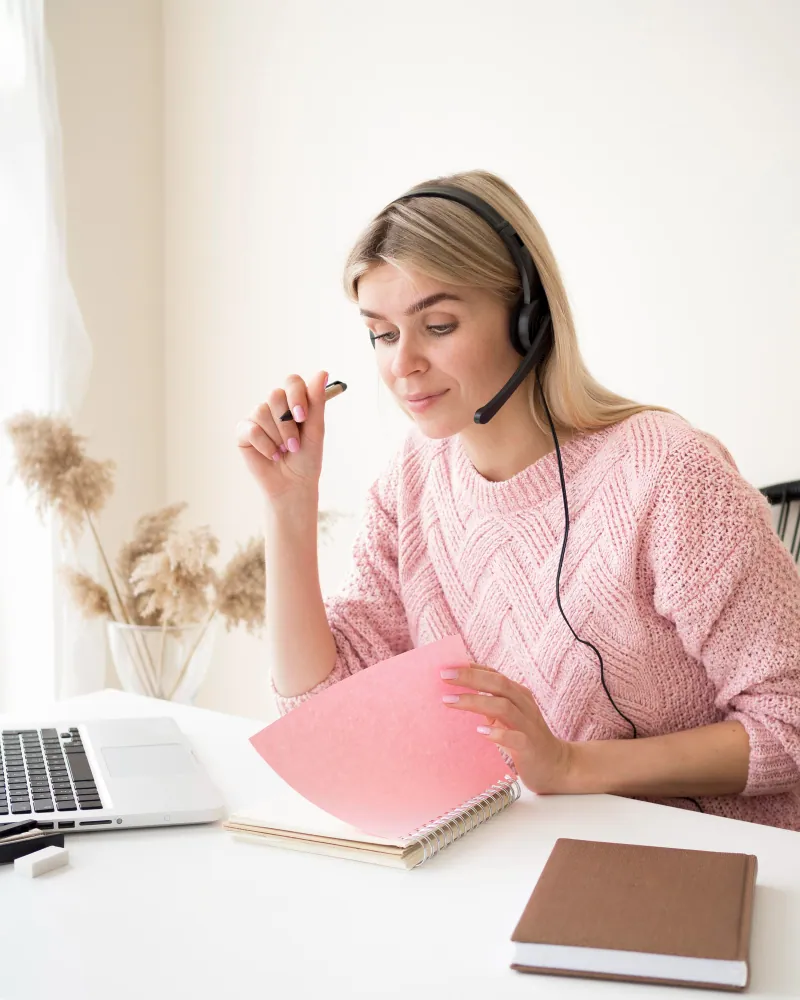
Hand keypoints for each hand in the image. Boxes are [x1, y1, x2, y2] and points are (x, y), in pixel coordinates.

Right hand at [235, 370, 327, 503]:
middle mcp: (274, 406)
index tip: (303, 417)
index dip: (296, 396)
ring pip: (262, 411)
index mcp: (294, 401)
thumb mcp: (315, 430)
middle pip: (275, 395)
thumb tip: (322, 372)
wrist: (293, 484)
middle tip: (294, 445)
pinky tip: (272, 455)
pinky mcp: (244, 432)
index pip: (292, 382)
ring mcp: (258, 417)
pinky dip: (265, 445)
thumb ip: (317, 402)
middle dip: (287, 424)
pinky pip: (251, 429)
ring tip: (284, 451)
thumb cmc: (307, 458)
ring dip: (277, 436)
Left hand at [441, 663, 574, 794]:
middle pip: (498, 684)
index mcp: (517, 695)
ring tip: (450, 701)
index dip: (472, 668)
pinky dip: (497, 733)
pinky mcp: (529, 747)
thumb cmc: (523, 738)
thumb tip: (454, 693)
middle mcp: (524, 705)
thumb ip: (487, 704)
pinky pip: (515, 737)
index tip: (447, 665)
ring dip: (475, 701)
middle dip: (470, 677)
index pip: (494, 674)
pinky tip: (480, 731)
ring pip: (503, 706)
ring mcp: (528, 725)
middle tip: (444, 676)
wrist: (555, 765)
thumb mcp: (505, 717)